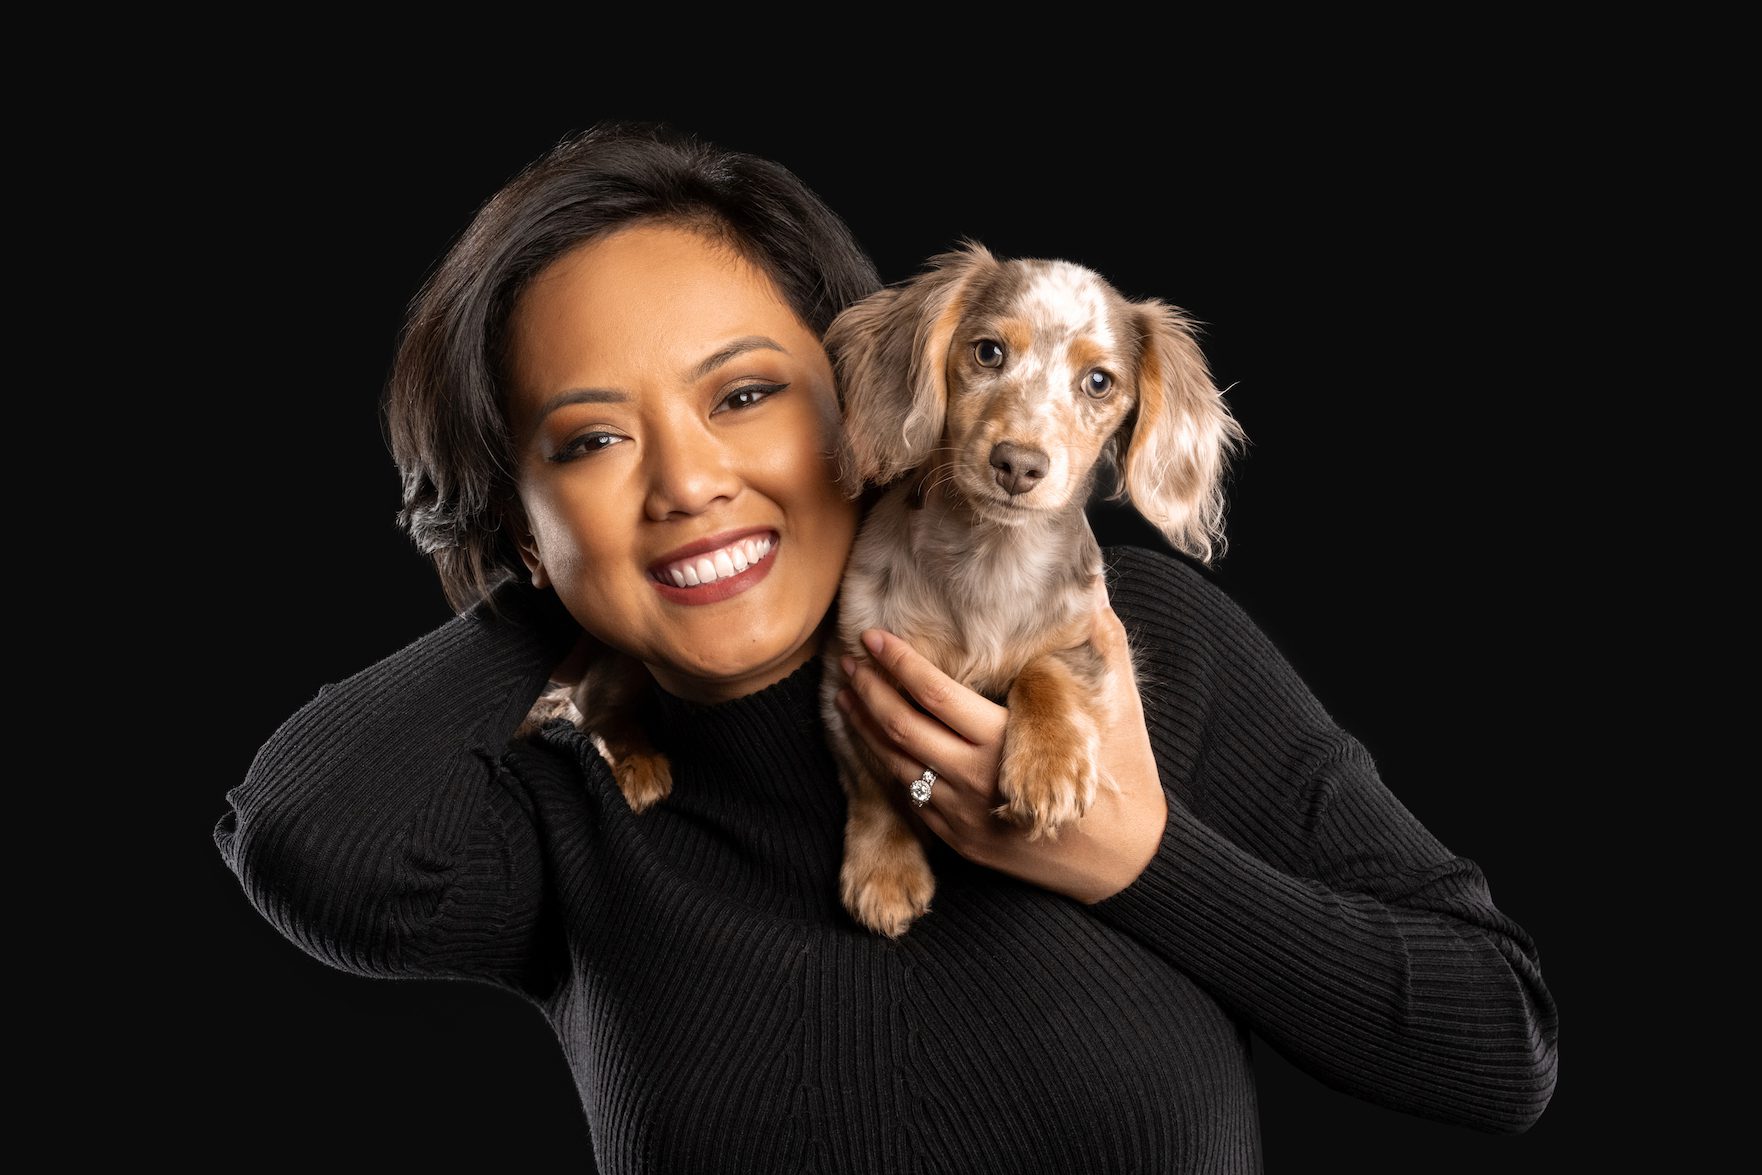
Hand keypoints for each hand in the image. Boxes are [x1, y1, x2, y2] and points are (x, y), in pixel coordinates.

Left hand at [834, 578, 1167, 904]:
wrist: (1126, 862)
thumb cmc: (1125, 776)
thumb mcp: (1119, 707)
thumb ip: (1100, 648)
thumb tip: (1092, 594)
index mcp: (1004, 742)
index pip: (933, 694)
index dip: (898, 663)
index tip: (874, 637)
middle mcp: (974, 779)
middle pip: (901, 727)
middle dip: (868, 689)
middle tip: (850, 659)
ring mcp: (962, 816)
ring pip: (895, 765)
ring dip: (864, 728)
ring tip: (848, 695)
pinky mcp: (960, 841)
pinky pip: (908, 798)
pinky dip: (882, 766)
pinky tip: (873, 744)